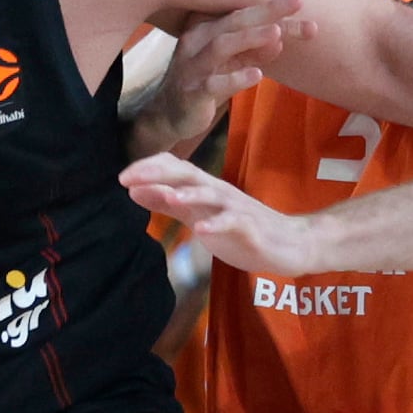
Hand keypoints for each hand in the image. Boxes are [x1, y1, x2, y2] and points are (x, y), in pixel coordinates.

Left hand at [120, 153, 319, 276]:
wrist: (291, 244)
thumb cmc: (242, 230)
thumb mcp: (199, 216)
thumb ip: (169, 204)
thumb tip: (134, 191)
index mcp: (205, 189)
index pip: (173, 169)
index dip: (147, 169)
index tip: (121, 177)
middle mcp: (219, 193)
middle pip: (187, 174)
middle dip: (157, 174)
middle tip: (127, 178)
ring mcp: (236, 209)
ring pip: (211, 195)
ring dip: (187, 194)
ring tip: (165, 195)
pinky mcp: (252, 228)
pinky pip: (233, 223)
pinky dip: (217, 224)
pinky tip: (201, 230)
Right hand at [137, 0, 315, 158]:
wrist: (168, 115)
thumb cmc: (203, 82)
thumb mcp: (231, 64)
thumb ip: (253, 51)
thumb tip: (281, 37)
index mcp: (207, 28)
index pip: (243, 14)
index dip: (272, 7)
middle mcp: (198, 40)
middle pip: (234, 20)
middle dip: (266, 11)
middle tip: (297, 2)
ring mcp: (193, 66)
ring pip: (221, 46)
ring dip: (250, 38)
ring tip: (277, 33)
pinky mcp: (192, 92)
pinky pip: (213, 84)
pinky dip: (235, 78)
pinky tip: (257, 75)